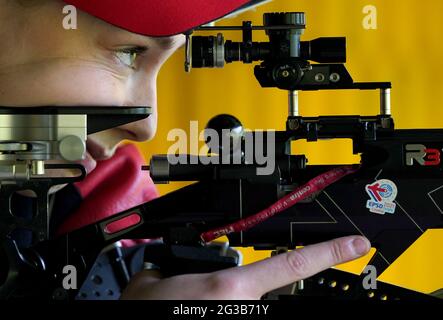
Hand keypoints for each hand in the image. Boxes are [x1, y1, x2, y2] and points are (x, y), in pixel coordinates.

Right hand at [120, 235, 369, 299]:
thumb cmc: (146, 310)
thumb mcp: (160, 276)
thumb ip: (182, 261)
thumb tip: (189, 263)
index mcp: (230, 286)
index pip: (293, 264)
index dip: (329, 253)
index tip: (355, 245)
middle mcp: (243, 304)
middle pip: (263, 285)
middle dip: (241, 283)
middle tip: (199, 290)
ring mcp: (240, 314)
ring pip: (247, 297)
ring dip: (225, 295)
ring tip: (191, 298)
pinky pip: (241, 303)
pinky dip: (226, 299)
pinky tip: (198, 300)